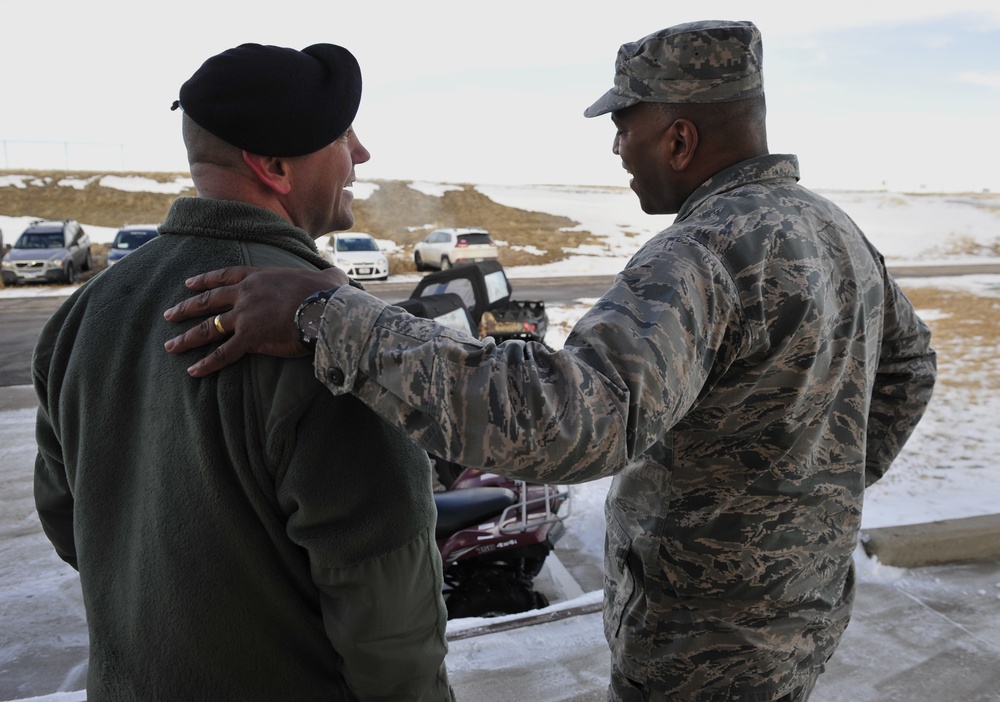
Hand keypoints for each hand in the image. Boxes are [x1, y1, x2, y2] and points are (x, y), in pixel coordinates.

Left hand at [163, 266, 347, 376]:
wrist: (324, 308)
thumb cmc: (328, 293)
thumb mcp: (326, 277)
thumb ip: (325, 276)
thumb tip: (336, 276)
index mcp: (259, 277)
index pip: (225, 276)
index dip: (205, 280)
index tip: (188, 284)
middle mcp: (245, 295)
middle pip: (208, 301)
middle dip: (186, 308)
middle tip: (169, 315)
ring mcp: (244, 316)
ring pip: (208, 328)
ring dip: (187, 338)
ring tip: (170, 345)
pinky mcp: (249, 339)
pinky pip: (222, 354)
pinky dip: (206, 363)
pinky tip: (192, 371)